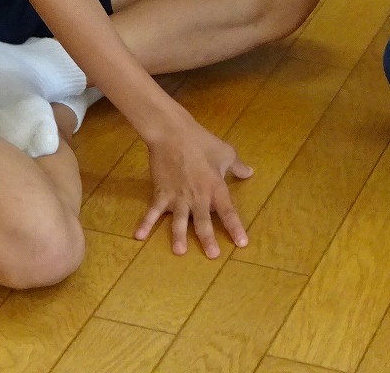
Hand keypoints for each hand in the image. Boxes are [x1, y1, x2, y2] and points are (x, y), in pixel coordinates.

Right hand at [136, 111, 253, 256]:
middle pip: (203, 221)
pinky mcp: (161, 192)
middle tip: (212, 256)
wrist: (172, 133)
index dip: (235, 228)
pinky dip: (146, 223)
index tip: (242, 243)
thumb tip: (249, 173)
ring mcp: (178, 196)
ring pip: (179, 220)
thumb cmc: (202, 141)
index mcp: (215, 187)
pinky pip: (153, 210)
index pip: (228, 211)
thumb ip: (237, 166)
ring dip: (179, 236)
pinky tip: (139, 236)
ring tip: (180, 252)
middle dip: (208, 239)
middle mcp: (197, 196)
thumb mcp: (226, 152)